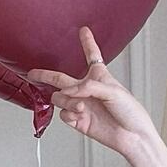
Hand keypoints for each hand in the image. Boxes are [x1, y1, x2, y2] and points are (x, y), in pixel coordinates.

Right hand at [27, 28, 156, 159]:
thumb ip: (88, 87)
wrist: (133, 136)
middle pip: (61, 79)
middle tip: (33, 74)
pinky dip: (69, 114)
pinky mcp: (79, 121)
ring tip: (80, 106)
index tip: (83, 30)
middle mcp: (87, 91)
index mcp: (99, 77)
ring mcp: (82, 106)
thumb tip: (68, 91)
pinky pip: (64, 115)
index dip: (87, 42)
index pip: (92, 56)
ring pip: (60, 98)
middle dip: (45, 75)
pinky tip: (79, 115)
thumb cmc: (130, 112)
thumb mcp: (113, 91)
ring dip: (67, 101)